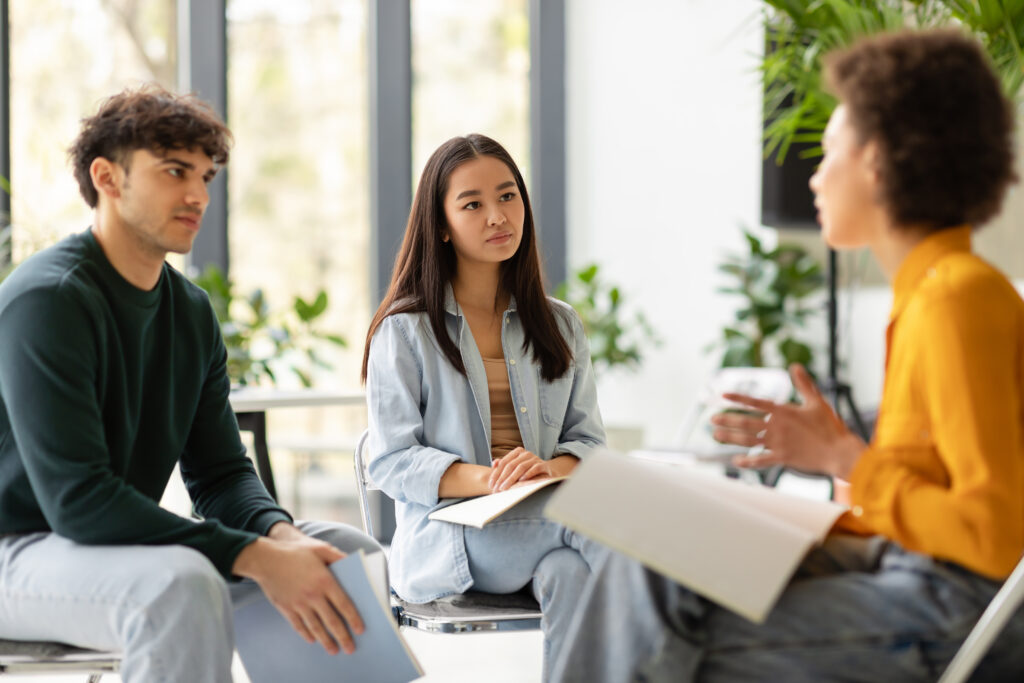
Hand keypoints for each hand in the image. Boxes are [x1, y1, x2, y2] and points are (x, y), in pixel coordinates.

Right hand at [232, 524, 363, 654]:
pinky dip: (306, 634)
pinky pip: (298, 626)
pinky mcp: (286, 608)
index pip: (344, 604)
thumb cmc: (294, 552)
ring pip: (316, 627)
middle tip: (351, 649)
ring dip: (326, 641)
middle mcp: (313, 596)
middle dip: (343, 637)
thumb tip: (352, 563)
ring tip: (334, 650)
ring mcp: (298, 604)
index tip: (360, 630)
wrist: (265, 559)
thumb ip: (337, 556)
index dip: (353, 619)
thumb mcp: (319, 548)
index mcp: (324, 581)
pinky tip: (313, 640)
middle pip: (332, 621)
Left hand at [488, 448, 576, 490]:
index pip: (503, 462)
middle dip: (502, 478)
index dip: (496, 474)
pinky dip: (527, 474)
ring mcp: (535, 458)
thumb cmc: (528, 472)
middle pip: (510, 465)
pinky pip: (535, 468)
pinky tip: (521, 481)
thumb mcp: (515, 468)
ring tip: (505, 488)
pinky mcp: (544, 465)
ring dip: (511, 479)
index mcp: (517, 452)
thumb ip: (504, 465)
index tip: (491, 485)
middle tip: (496, 489)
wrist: (547, 473)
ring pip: (521, 467)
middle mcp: (526, 453)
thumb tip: (494, 462)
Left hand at [709, 364, 865, 478]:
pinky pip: (760, 461)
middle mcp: (777, 426)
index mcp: (783, 411)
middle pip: (746, 422)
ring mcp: (778, 443)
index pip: (755, 402)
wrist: (839, 451)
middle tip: (711, 419)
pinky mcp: (782, 458)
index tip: (722, 396)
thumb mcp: (816, 401)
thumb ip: (804, 384)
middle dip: (727, 420)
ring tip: (716, 435)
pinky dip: (747, 462)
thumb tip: (795, 365)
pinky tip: (736, 461)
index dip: (738, 399)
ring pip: (748, 440)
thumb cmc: (830, 427)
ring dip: (730, 438)